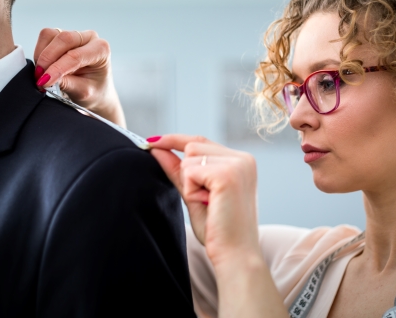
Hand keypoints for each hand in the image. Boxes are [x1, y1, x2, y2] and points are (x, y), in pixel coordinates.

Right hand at [33, 28, 125, 127]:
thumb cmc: (95, 90)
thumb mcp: (83, 92)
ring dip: (42, 55)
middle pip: (63, 38)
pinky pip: (45, 37)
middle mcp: (90, 38)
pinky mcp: (62, 35)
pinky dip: (40, 52)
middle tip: (39, 78)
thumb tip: (46, 79)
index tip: (44, 81)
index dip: (57, 68)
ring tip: (42, 74)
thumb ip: (66, 84)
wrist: (96, 90)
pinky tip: (43, 67)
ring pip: (51, 35)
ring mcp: (75, 35)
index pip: (76, 55)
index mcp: (101, 50)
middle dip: (47, 59)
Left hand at [150, 135, 287, 317]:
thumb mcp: (194, 194)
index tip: (151, 142)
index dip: (174, 140)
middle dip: (187, 173)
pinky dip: (191, 190)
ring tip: (209, 203)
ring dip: (190, 183)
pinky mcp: (227, 174)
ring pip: (189, 158)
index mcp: (241, 161)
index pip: (201, 141)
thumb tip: (157, 148)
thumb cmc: (218, 230)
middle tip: (205, 199)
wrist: (235, 255)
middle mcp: (243, 158)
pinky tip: (209, 204)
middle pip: (193, 146)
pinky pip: (190, 171)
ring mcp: (237, 164)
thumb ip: (178, 170)